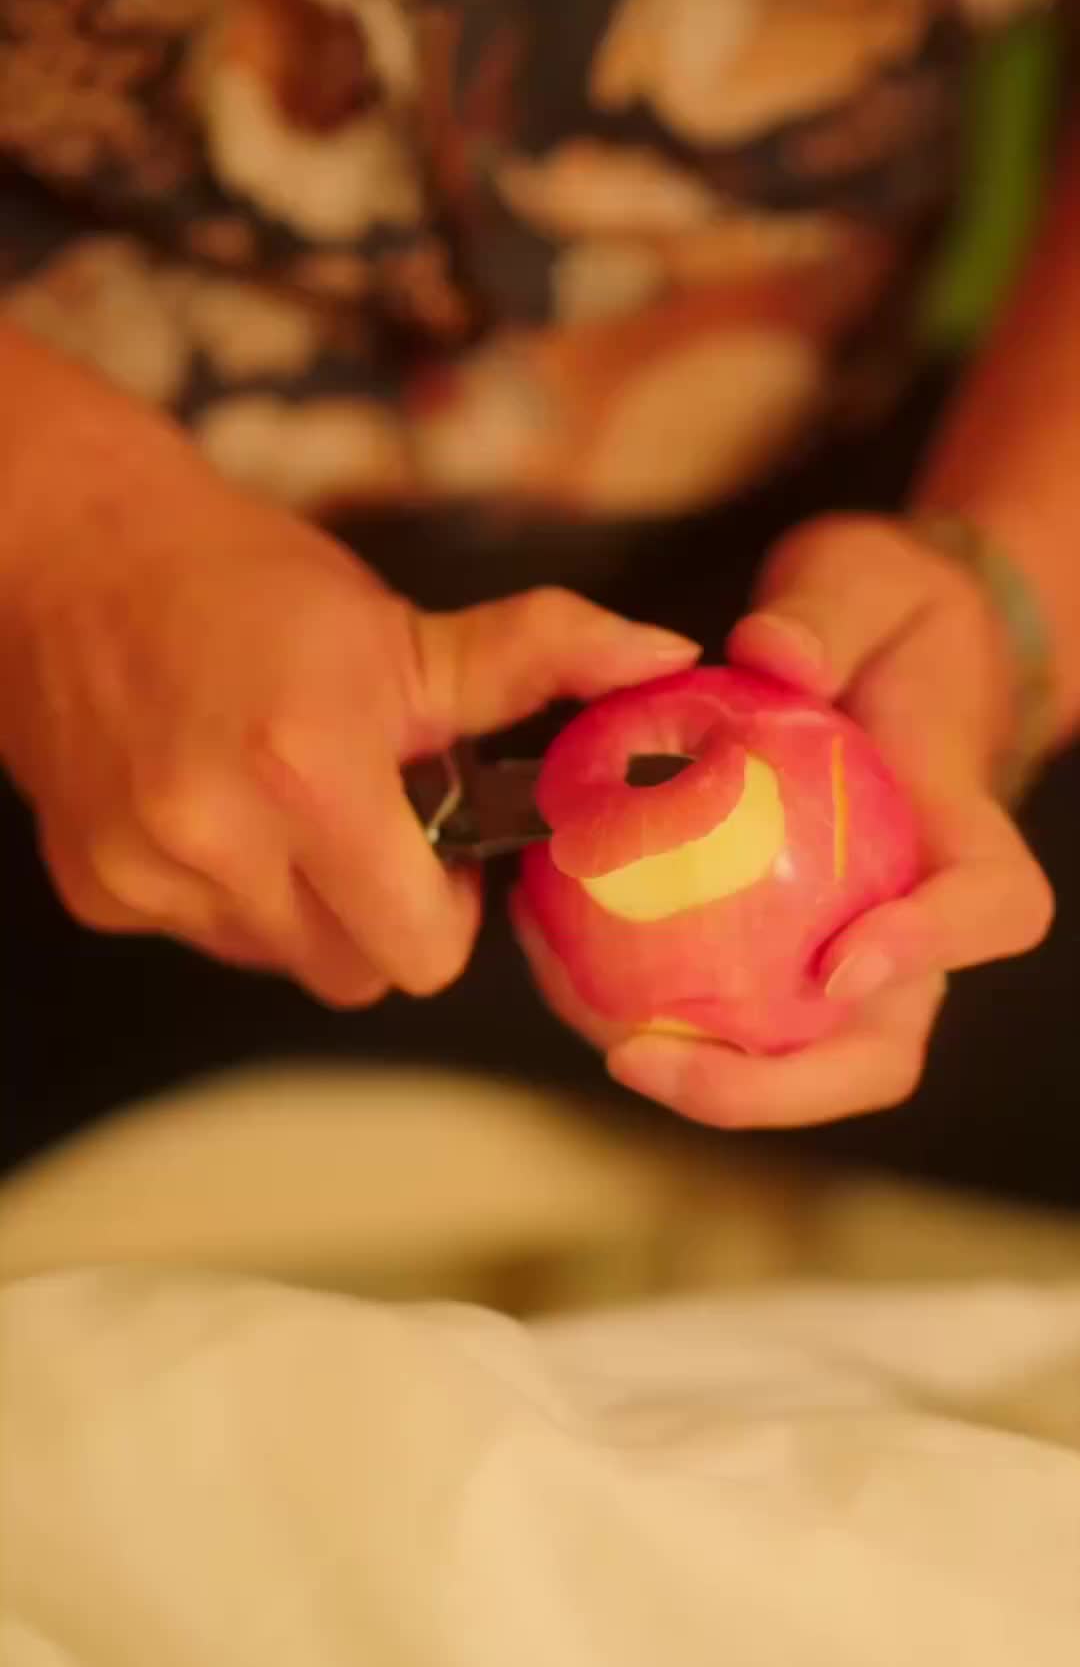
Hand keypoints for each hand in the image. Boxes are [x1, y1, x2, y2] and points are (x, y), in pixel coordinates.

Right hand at [0, 421, 697, 1006]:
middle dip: (379, 917)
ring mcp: (144, 871)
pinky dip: (222, 893)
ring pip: (277, 961)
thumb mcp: (404, 625)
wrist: (74, 551)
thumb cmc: (252, 586)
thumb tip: (665, 660)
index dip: (445, 914)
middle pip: (353, 977)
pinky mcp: (94, 887)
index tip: (436, 850)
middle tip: (367, 827)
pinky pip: (200, 935)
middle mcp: (216, 837)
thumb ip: (541, 655)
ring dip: (300, 906)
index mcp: (311, 773)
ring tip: (283, 806)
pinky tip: (213, 805)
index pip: (420, 955)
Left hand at [603, 514, 1054, 1126]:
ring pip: (799, 1056)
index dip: (930, 950)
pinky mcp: (776, 950)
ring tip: (605, 1048)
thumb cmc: (884, 616)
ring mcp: (846, 947)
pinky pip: (727, 1010)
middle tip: (655, 1061)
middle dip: (782, 1088)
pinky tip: (567, 983)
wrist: (878, 648)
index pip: (991, 909)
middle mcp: (914, 916)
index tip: (839, 962)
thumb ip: (825, 612)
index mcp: (960, 831)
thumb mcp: (862, 578)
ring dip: (707, 1081)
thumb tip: (770, 655)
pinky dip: (657, 1018)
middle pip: (884, 1044)